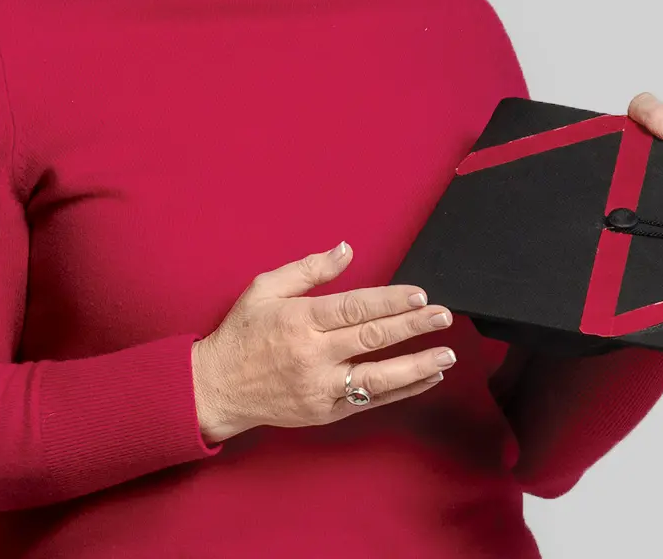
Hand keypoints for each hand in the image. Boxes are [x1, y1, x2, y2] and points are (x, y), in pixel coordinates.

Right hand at [191, 242, 454, 444]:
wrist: (215, 388)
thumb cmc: (241, 334)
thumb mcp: (265, 289)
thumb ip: (308, 270)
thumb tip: (346, 249)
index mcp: (300, 321)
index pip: (355, 308)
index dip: (390, 301)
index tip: (419, 295)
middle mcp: (313, 355)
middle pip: (373, 338)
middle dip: (414, 326)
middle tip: (444, 316)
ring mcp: (320, 388)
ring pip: (377, 377)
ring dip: (417, 365)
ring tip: (447, 354)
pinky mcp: (325, 412)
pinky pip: (370, 401)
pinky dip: (402, 390)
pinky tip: (426, 378)